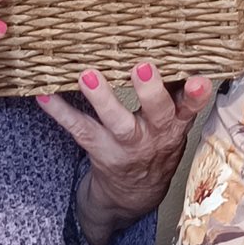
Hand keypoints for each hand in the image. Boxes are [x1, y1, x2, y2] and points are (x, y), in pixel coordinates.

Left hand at [39, 64, 211, 244]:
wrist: (134, 195)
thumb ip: (176, 93)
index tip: (199, 81)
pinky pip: (79, 129)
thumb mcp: (174, 124)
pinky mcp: (99, 149)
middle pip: (156, 114)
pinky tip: (44, 95)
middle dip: (150, 92)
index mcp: (175, 124)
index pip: (190, 108)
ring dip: (102, 98)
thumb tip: (176, 50)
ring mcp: (126, 145)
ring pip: (116, 122)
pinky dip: (60, 112)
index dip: (196, 96)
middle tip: (142, 68)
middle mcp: (154, 136)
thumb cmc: (156, 145)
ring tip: (87, 76)